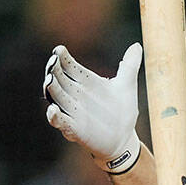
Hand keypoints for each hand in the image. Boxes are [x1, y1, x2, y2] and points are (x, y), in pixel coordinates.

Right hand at [44, 43, 142, 172]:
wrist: (124, 138)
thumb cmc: (122, 111)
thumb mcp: (127, 87)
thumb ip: (130, 66)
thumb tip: (137, 46)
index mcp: (86, 82)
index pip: (70, 67)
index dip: (64, 58)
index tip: (59, 49)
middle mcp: (75, 95)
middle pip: (59, 79)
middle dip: (54, 71)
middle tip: (53, 62)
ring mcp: (73, 111)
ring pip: (57, 98)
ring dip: (52, 89)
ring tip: (49, 80)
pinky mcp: (73, 129)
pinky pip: (60, 121)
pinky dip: (55, 117)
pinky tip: (52, 110)